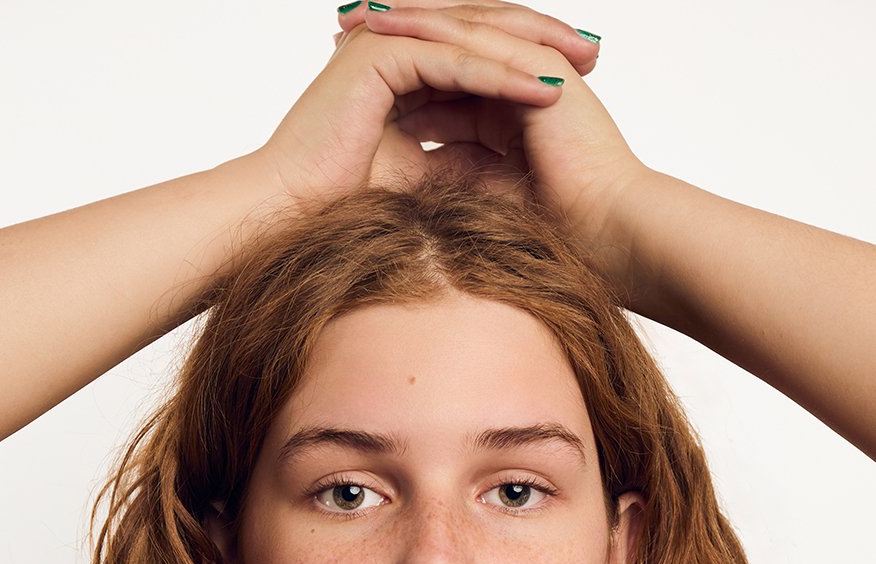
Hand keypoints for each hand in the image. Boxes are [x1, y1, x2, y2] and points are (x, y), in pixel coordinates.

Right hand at [254, 5, 568, 213]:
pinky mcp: (381, 57)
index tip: (576, 83)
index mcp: (398, 67)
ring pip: (474, 39)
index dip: (525, 65)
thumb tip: (497, 168)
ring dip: (530, 51)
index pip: (475, 53)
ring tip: (580, 65)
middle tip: (594, 55)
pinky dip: (502, 73)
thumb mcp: (417, 178)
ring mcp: (385, 45)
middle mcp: (392, 46)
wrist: (287, 213)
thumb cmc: (335, 206)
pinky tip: (545, 85)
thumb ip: (455, 159)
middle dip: (540, 43)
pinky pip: (456, 58)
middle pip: (482, 33)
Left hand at [334, 1, 653, 298]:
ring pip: (459, 29)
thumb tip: (405, 195)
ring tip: (358, 15)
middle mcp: (521, 81)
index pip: (444, 81)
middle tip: (341, 26)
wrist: (607, 233)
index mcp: (510, 112)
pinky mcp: (539, 66)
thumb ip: (452, 181)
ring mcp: (533, 67)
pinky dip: (432, 29)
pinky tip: (390, 24)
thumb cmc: (561, 234)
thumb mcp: (486, 199)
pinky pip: (476, 37)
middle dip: (395, 34)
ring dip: (407, 19)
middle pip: (447, 44)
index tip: (346, 74)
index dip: (396, 74)